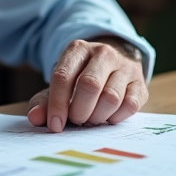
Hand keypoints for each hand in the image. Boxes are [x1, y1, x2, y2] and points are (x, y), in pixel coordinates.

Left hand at [27, 37, 147, 132]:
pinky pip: (130, 105)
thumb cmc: (81, 77)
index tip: (55, 125)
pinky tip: (108, 116)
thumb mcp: (61, 84)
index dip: (57, 104)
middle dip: (79, 111)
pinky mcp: (140, 82)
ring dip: (98, 116)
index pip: (63, 77)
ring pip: (111, 97)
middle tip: (77, 120)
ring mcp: (124, 66)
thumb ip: (45, 101)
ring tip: (92, 118)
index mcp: (78, 50)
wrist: (114, 63)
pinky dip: (116, 117)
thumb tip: (35, 117)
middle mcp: (103, 53)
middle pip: (89, 86)